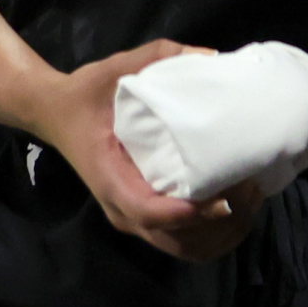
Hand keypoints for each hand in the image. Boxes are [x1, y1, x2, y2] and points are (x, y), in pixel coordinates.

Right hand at [30, 40, 265, 261]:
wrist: (57, 114)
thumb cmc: (88, 94)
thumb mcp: (117, 68)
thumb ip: (159, 57)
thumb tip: (211, 57)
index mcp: (110, 176)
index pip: (147, 210)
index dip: (187, 213)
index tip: (224, 198)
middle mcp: (122, 207)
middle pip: (175, 240)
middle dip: (218, 224)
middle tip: (251, 187)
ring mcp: (134, 217)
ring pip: (184, 249)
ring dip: (222, 234)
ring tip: (251, 196)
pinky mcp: (147, 217)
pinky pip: (184, 243)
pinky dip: (215, 236)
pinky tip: (239, 207)